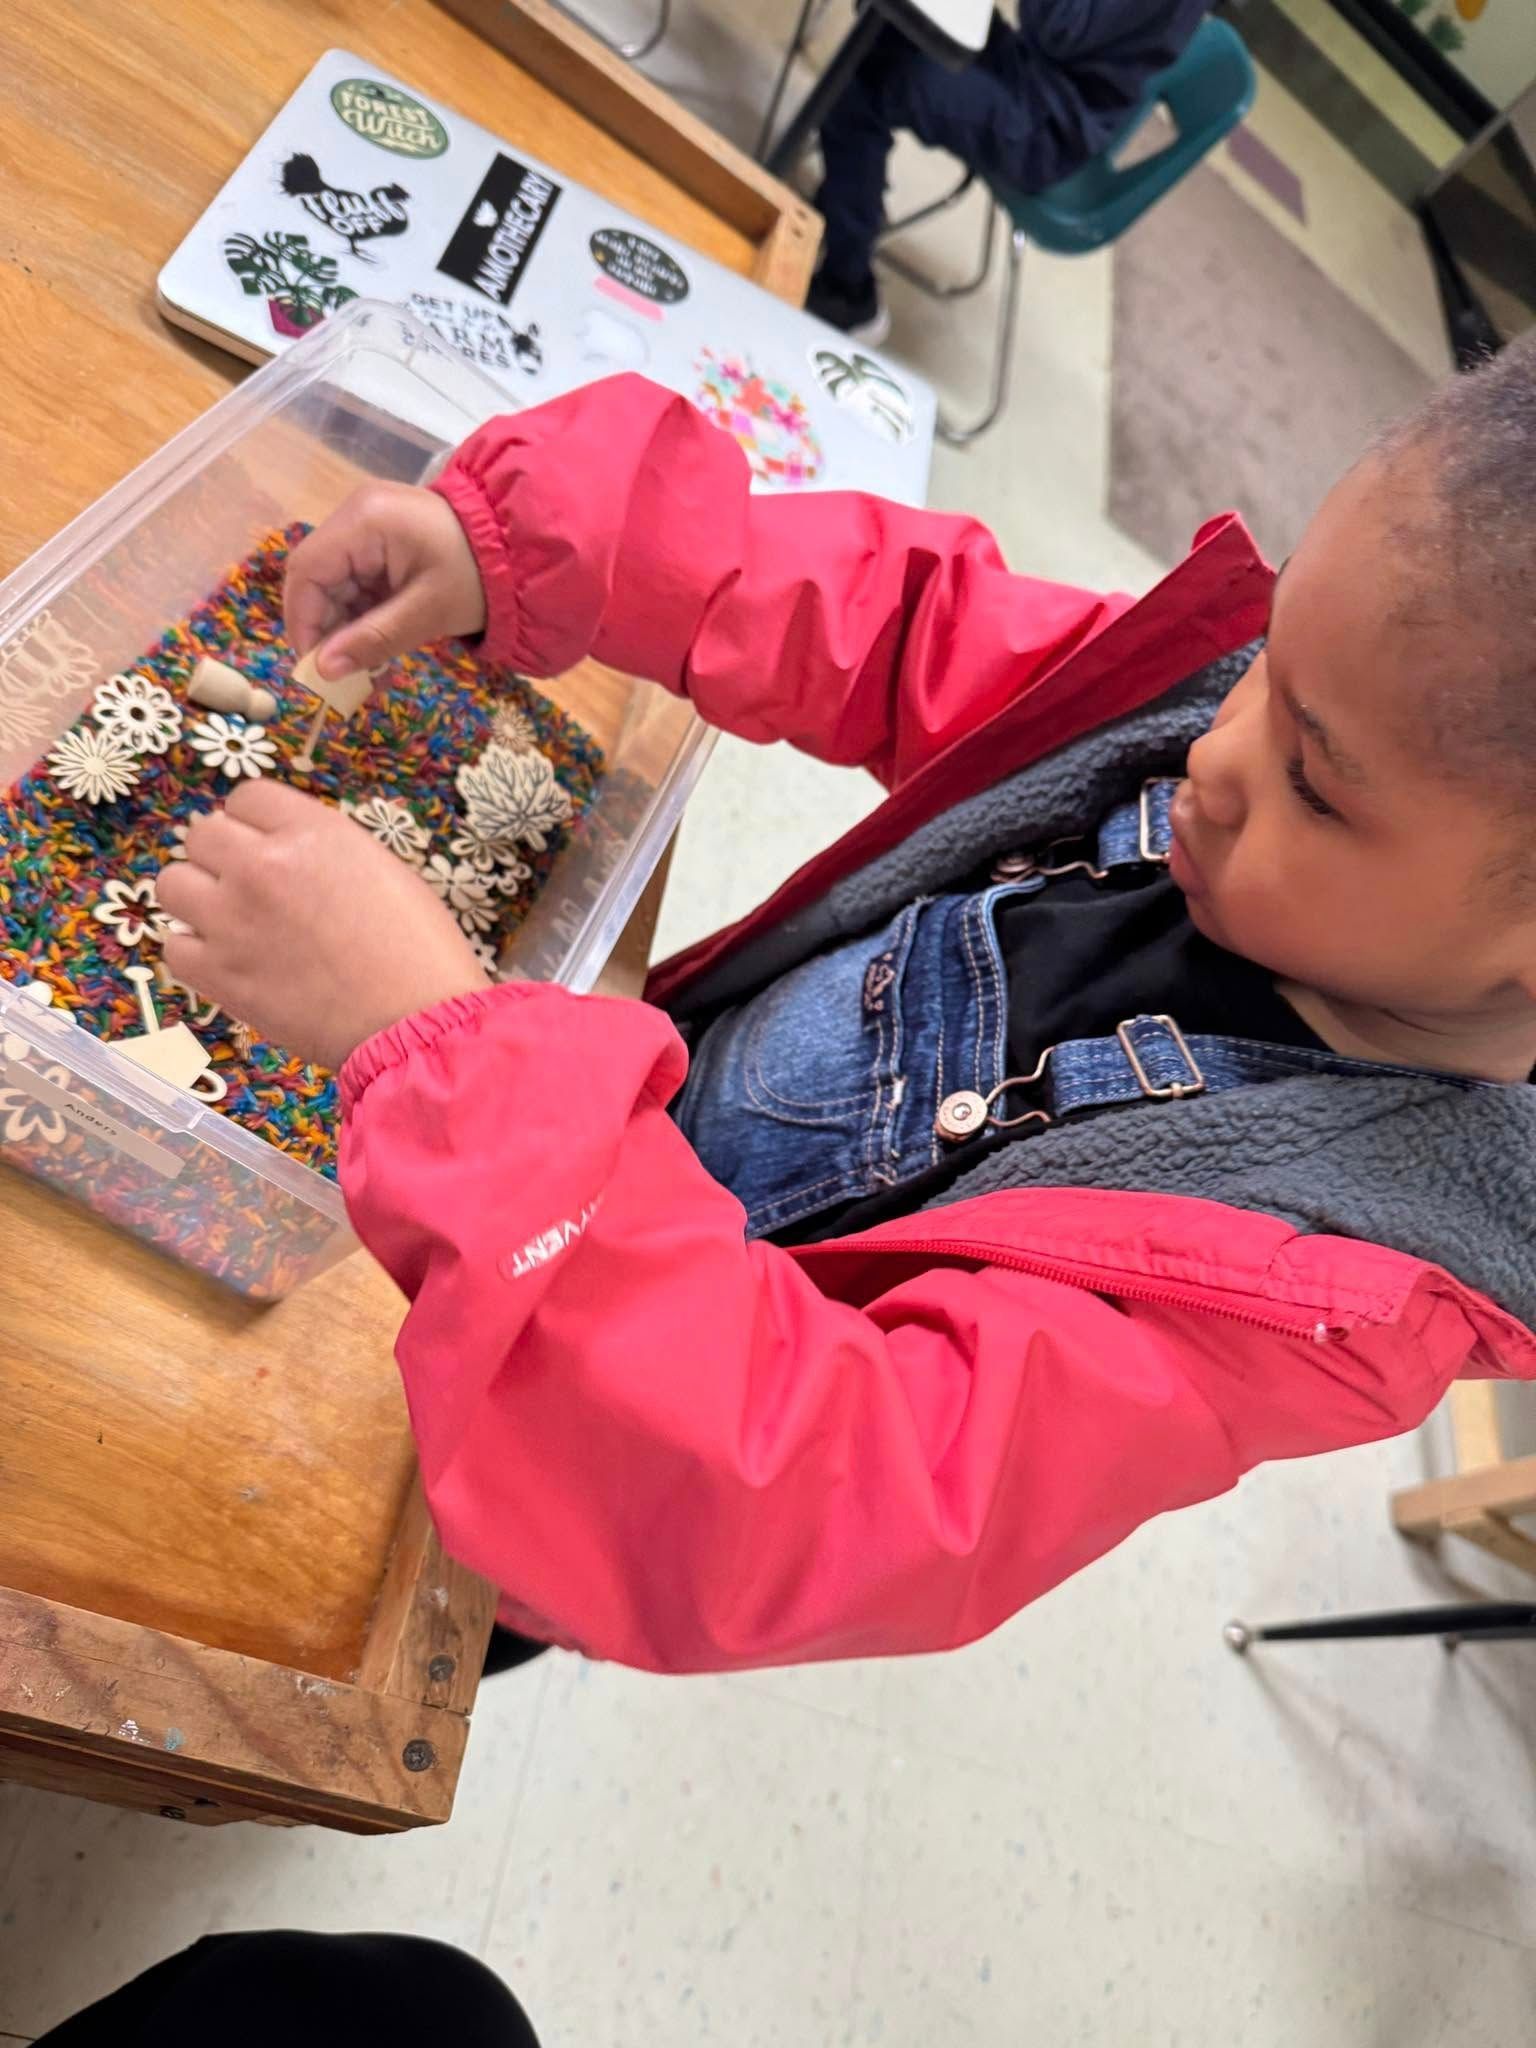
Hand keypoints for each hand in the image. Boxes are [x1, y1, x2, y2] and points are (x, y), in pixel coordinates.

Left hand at [157, 782, 490, 1071]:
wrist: (415, 1022)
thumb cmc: (418, 951)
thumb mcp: (383, 869)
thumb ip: (324, 850)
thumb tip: (287, 855)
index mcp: (311, 832)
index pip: (248, 797)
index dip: (256, 823)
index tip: (267, 846)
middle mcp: (262, 866)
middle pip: (202, 834)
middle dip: (224, 856)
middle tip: (250, 887)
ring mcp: (232, 920)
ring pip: (172, 884)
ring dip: (197, 898)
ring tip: (229, 922)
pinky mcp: (219, 974)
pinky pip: (174, 946)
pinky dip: (195, 952)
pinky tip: (227, 962)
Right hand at [284, 481, 486, 681]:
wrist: (522, 548)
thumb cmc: (480, 576)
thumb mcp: (428, 612)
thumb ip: (373, 639)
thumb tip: (322, 671)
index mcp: (364, 520)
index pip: (307, 570)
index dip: (302, 620)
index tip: (314, 666)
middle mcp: (356, 514)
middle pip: (317, 576)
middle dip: (325, 626)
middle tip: (341, 672)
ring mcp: (368, 526)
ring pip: (334, 583)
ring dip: (344, 625)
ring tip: (364, 664)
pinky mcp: (381, 542)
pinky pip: (356, 581)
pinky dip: (362, 615)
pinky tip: (376, 644)